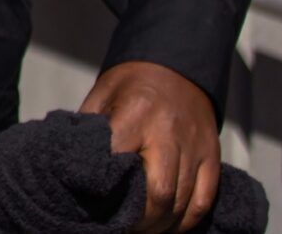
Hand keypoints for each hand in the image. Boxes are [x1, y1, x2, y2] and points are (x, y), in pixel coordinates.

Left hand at [83, 60, 218, 233]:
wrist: (176, 64)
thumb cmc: (131, 83)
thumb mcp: (101, 95)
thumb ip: (89, 129)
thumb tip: (70, 163)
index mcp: (135, 114)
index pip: (120, 161)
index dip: (108, 191)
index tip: (96, 206)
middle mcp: (168, 133)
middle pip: (159, 192)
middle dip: (140, 219)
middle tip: (122, 227)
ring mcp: (194, 147)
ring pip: (184, 201)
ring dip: (163, 224)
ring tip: (142, 230)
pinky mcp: (212, 155)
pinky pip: (205, 199)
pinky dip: (189, 220)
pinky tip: (172, 226)